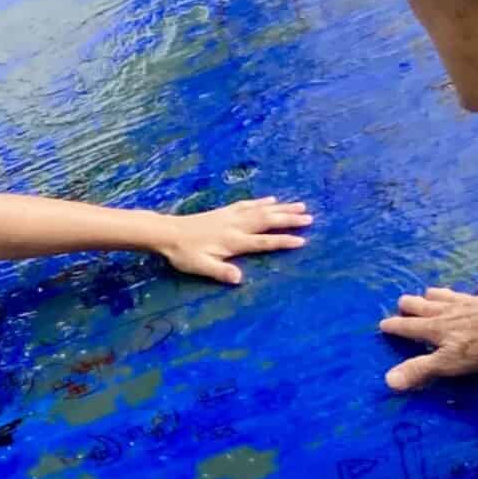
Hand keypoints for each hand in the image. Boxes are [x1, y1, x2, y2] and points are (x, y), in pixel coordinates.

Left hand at [156, 198, 311, 284]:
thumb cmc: (184, 253)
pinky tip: (271, 200)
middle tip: (310, 218)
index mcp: (233, 241)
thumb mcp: (200, 267)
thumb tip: (239, 279)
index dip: (282, 241)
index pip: (263, 242)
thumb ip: (220, 271)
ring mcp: (231, 216)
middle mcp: (236, 226)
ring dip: (282, 207)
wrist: (167, 232)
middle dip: (290, 219)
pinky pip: (248, 204)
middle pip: (268, 221)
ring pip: (262, 210)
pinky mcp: (224, 211)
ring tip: (300, 205)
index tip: (302, 240)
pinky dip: (261, 202)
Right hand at [379, 275, 477, 391]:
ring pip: (448, 294)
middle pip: (424, 304)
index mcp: (436, 327)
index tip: (383, 324)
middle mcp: (449, 310)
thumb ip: (420, 369)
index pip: (409, 326)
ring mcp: (472, 301)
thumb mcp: (449, 363)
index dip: (395, 326)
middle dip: (411, 304)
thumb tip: (388, 379)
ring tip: (430, 293)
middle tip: (403, 303)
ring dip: (437, 294)